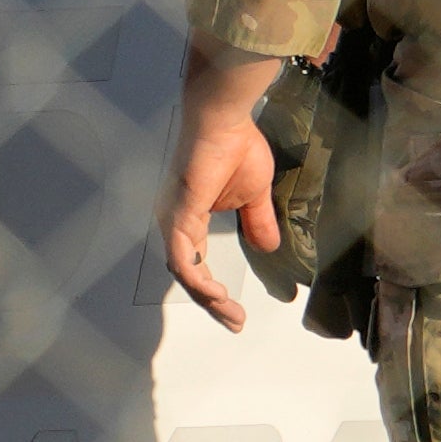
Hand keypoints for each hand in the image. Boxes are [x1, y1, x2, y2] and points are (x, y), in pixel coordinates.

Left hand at [158, 41, 288, 329]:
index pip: (197, 265)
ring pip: (183, 270)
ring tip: (230, 314)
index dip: (214, 292)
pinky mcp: (178, 211)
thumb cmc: (236, 146)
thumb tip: (267, 249)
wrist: (225, 118)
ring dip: (206, 297)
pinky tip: (214, 293)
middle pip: (188, 274)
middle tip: (235, 323)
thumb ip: (256, 222)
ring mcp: (173, 217)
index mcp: (189, 219)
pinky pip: (180, 255)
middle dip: (212, 303)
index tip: (236, 314)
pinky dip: (196, 277)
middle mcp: (175, 222)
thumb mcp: (254, 196)